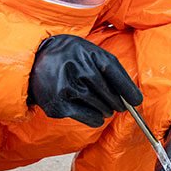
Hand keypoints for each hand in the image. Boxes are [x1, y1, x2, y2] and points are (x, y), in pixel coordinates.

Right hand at [27, 35, 142, 126]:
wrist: (34, 61)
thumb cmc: (68, 56)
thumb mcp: (88, 51)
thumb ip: (109, 67)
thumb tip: (132, 95)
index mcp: (87, 53)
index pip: (113, 72)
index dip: (128, 89)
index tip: (136, 101)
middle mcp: (77, 69)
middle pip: (108, 93)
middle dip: (118, 103)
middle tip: (120, 106)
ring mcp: (66, 87)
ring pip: (100, 106)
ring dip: (106, 110)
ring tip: (105, 108)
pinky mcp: (58, 104)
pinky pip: (87, 117)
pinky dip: (95, 118)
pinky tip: (96, 115)